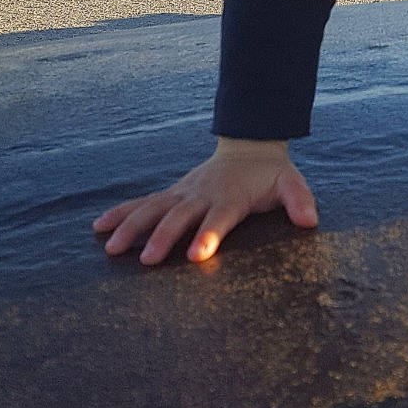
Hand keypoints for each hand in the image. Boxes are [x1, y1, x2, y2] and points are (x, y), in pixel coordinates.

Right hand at [93, 139, 317, 265]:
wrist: (249, 146)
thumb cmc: (270, 174)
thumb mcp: (291, 184)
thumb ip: (300, 200)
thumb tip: (309, 221)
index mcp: (231, 197)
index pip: (219, 218)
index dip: (209, 235)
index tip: (198, 256)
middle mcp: (201, 195)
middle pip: (179, 216)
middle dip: (163, 237)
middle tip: (148, 260)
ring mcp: (183, 193)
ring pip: (153, 208)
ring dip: (131, 227)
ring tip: (111, 248)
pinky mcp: (172, 194)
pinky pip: (142, 203)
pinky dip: (120, 213)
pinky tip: (98, 227)